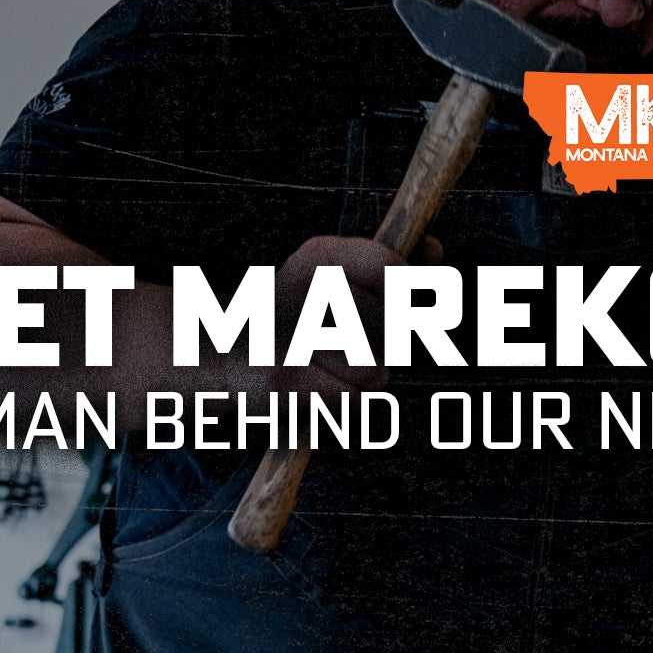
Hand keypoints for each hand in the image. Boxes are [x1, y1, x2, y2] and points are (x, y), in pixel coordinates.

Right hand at [227, 234, 439, 399]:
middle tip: (349, 343)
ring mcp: (291, 336)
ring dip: (364, 378)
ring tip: (327, 365)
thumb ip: (391, 265)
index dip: (406, 296)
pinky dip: (340, 402)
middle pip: (391, 327)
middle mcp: (303, 288)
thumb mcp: (337, 278)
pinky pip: (350, 400)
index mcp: (319, 256)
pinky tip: (314, 386)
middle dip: (384, 346)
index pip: (392, 270)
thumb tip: (436, 251)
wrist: (216, 355)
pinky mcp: (285, 380)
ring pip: (376, 370)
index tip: (393, 307)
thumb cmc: (292, 318)